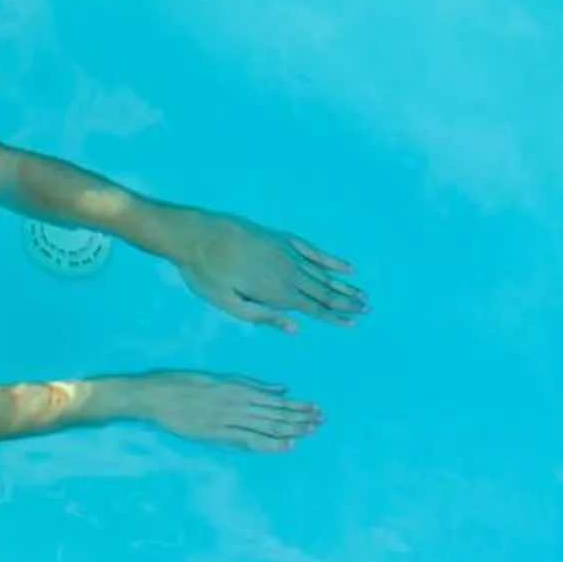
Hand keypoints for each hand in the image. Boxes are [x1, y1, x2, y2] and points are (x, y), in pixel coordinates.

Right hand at [116, 371, 322, 451]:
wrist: (153, 396)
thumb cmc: (182, 382)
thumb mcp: (218, 377)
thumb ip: (250, 383)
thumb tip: (280, 388)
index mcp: (237, 388)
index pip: (275, 399)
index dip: (298, 405)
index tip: (316, 408)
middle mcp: (236, 404)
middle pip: (275, 413)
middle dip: (300, 418)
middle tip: (322, 421)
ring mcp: (226, 420)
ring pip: (266, 426)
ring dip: (291, 429)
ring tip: (312, 431)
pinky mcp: (215, 435)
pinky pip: (247, 441)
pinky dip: (269, 444)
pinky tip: (286, 446)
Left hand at [160, 208, 365, 331]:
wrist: (195, 233)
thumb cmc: (206, 273)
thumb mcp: (227, 303)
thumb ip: (262, 317)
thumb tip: (294, 328)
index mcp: (275, 292)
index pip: (313, 308)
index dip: (335, 316)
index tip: (354, 322)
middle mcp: (288, 272)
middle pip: (324, 291)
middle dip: (346, 301)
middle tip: (367, 309)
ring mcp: (287, 252)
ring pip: (323, 272)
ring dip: (344, 284)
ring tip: (362, 293)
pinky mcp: (281, 238)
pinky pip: (313, 250)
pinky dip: (331, 259)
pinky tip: (346, 266)